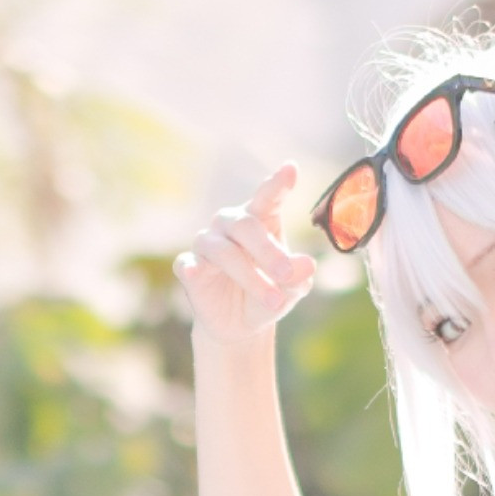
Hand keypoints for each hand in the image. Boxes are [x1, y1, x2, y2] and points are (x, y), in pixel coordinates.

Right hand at [174, 165, 317, 349]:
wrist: (241, 326)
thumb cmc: (269, 294)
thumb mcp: (291, 289)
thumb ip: (298, 276)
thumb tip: (307, 265)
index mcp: (260, 219)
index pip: (267, 197)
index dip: (277, 184)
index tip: (290, 169)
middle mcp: (230, 225)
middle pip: (245, 225)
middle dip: (268, 251)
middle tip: (287, 274)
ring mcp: (207, 245)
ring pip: (223, 251)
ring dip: (249, 276)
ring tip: (274, 301)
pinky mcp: (189, 268)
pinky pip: (187, 263)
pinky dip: (191, 267)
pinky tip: (194, 271)